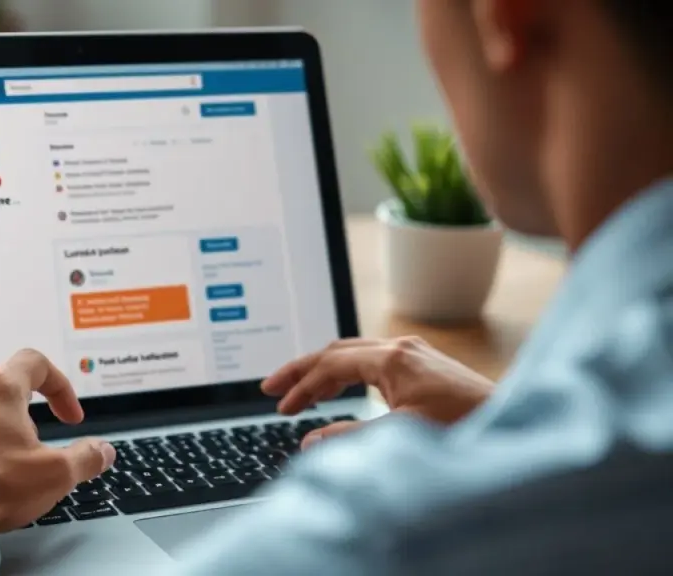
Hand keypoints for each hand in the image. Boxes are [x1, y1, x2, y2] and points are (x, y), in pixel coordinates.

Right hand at [261, 336, 493, 448]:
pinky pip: (371, 359)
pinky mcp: (424, 364)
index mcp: (393, 358)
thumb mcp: (400, 434)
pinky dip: (346, 372)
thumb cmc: (465, 427)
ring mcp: (414, 353)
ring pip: (353, 352)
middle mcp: (402, 347)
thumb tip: (310, 440)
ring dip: (323, 370)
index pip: (331, 364)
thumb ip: (350, 437)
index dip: (301, 386)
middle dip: (302, 369)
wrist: (514, 423)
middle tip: (272, 388)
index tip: (280, 406)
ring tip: (300, 392)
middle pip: (336, 350)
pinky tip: (341, 388)